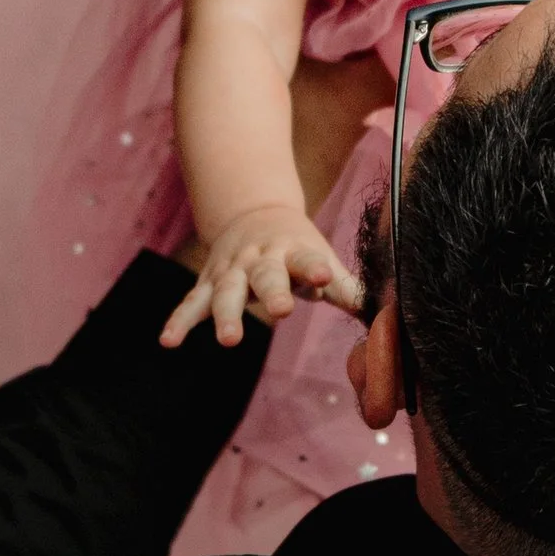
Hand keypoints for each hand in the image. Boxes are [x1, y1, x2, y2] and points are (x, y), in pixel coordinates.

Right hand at [161, 204, 363, 348]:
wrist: (252, 213)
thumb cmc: (297, 248)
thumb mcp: (322, 260)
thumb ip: (348, 289)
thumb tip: (387, 317)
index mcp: (295, 252)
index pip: (307, 260)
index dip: (316, 269)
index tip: (325, 277)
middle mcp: (260, 260)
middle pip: (266, 277)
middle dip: (273, 293)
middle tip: (282, 311)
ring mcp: (231, 271)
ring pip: (226, 293)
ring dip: (226, 315)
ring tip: (229, 341)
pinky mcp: (207, 283)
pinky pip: (192, 304)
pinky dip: (179, 321)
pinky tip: (167, 342)